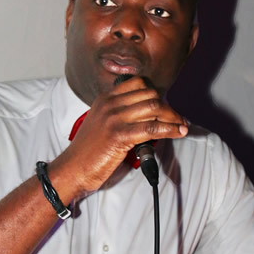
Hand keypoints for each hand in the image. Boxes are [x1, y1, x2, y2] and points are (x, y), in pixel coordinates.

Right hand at [52, 76, 188, 195]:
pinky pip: (152, 128)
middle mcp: (110, 104)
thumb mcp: (100, 124)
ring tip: (182, 126)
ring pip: (154, 108)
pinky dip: (170, 129)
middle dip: (168, 107)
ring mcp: (114, 118)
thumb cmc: (87, 152)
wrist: (72, 169)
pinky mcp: (119, 135)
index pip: (138, 84)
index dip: (156, 94)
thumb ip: (119, 115)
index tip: (165, 107)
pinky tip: (179, 132)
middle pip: (150, 95)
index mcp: (105, 99)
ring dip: (173, 117)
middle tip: (177, 119)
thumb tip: (146, 117)